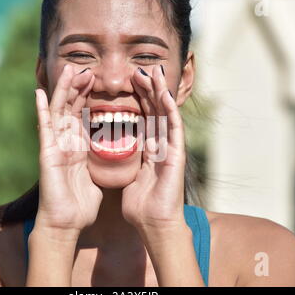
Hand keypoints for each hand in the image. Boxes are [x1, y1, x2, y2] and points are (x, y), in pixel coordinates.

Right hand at [34, 64, 101, 231]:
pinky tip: (38, 92)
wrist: (66, 223)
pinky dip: (40, 110)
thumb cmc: (80, 204)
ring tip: (71, 70)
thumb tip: (108, 157)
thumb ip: (97, 163)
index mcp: (78, 147)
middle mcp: (65, 143)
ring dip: (64, 90)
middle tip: (86, 68)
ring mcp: (55, 146)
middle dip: (78, 88)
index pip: (82, 115)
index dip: (88, 97)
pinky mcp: (47, 154)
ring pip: (59, 112)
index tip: (97, 80)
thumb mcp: (95, 177)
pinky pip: (44, 129)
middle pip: (71, 108)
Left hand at [122, 65, 186, 230]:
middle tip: (139, 71)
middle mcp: (160, 145)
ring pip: (165, 115)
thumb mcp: (129, 175)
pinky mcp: (176, 155)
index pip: (142, 118)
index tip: (127, 84)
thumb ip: (128, 160)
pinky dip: (169, 110)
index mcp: (148, 149)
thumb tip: (118, 150)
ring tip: (152, 72)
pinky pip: (173, 129)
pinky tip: (164, 93)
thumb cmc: (140, 204)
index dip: (136, 100)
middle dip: (147, 90)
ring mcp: (170, 149)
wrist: (152, 223)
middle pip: (154, 111)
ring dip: (159, 93)